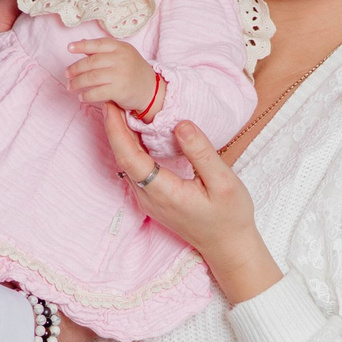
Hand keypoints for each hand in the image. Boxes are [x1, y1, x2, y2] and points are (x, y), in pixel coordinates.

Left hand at [67, 31, 158, 116]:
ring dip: (77, 82)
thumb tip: (81, 43)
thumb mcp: (122, 55)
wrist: (151, 89)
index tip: (69, 48)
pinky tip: (82, 97)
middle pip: (91, 62)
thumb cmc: (133, 71)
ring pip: (92, 77)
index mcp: (120, 47)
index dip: (82, 45)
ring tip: (71, 86)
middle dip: (76, 68)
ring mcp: (120, 74)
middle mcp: (120, 59)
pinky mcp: (119, 90)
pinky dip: (87, 96)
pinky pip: (97, 92)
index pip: (98, 44)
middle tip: (67, 73)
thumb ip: (103, 51)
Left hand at [101, 104, 280, 306]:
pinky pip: (135, 168)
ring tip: (119, 106)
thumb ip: (201, 153)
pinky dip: (130, 146)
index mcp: (164, 192)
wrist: (228, 246)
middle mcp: (149, 197)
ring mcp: (148, 199)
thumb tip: (181, 124)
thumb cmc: (230, 216)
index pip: (130, 158)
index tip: (112, 104)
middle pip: (122, 158)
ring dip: (120, 136)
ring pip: (126, 163)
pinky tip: (134, 130)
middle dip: (113, 127)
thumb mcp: (224, 182)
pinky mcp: (152, 197)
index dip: (117, 130)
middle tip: (111, 95)